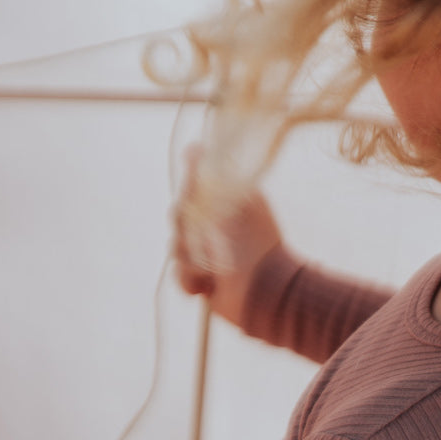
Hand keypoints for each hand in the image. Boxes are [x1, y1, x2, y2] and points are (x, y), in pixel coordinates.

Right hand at [172, 144, 288, 330]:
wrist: (264, 290)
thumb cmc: (253, 242)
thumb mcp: (233, 200)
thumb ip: (212, 175)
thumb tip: (193, 148)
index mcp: (224, 202)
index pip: (192, 186)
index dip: (189, 191)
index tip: (195, 197)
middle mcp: (214, 224)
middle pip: (178, 216)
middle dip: (187, 228)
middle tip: (208, 237)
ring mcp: (206, 252)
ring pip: (176, 247)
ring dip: (191, 258)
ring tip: (212, 267)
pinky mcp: (201, 278)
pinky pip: (179, 275)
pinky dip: (191, 281)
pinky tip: (207, 285)